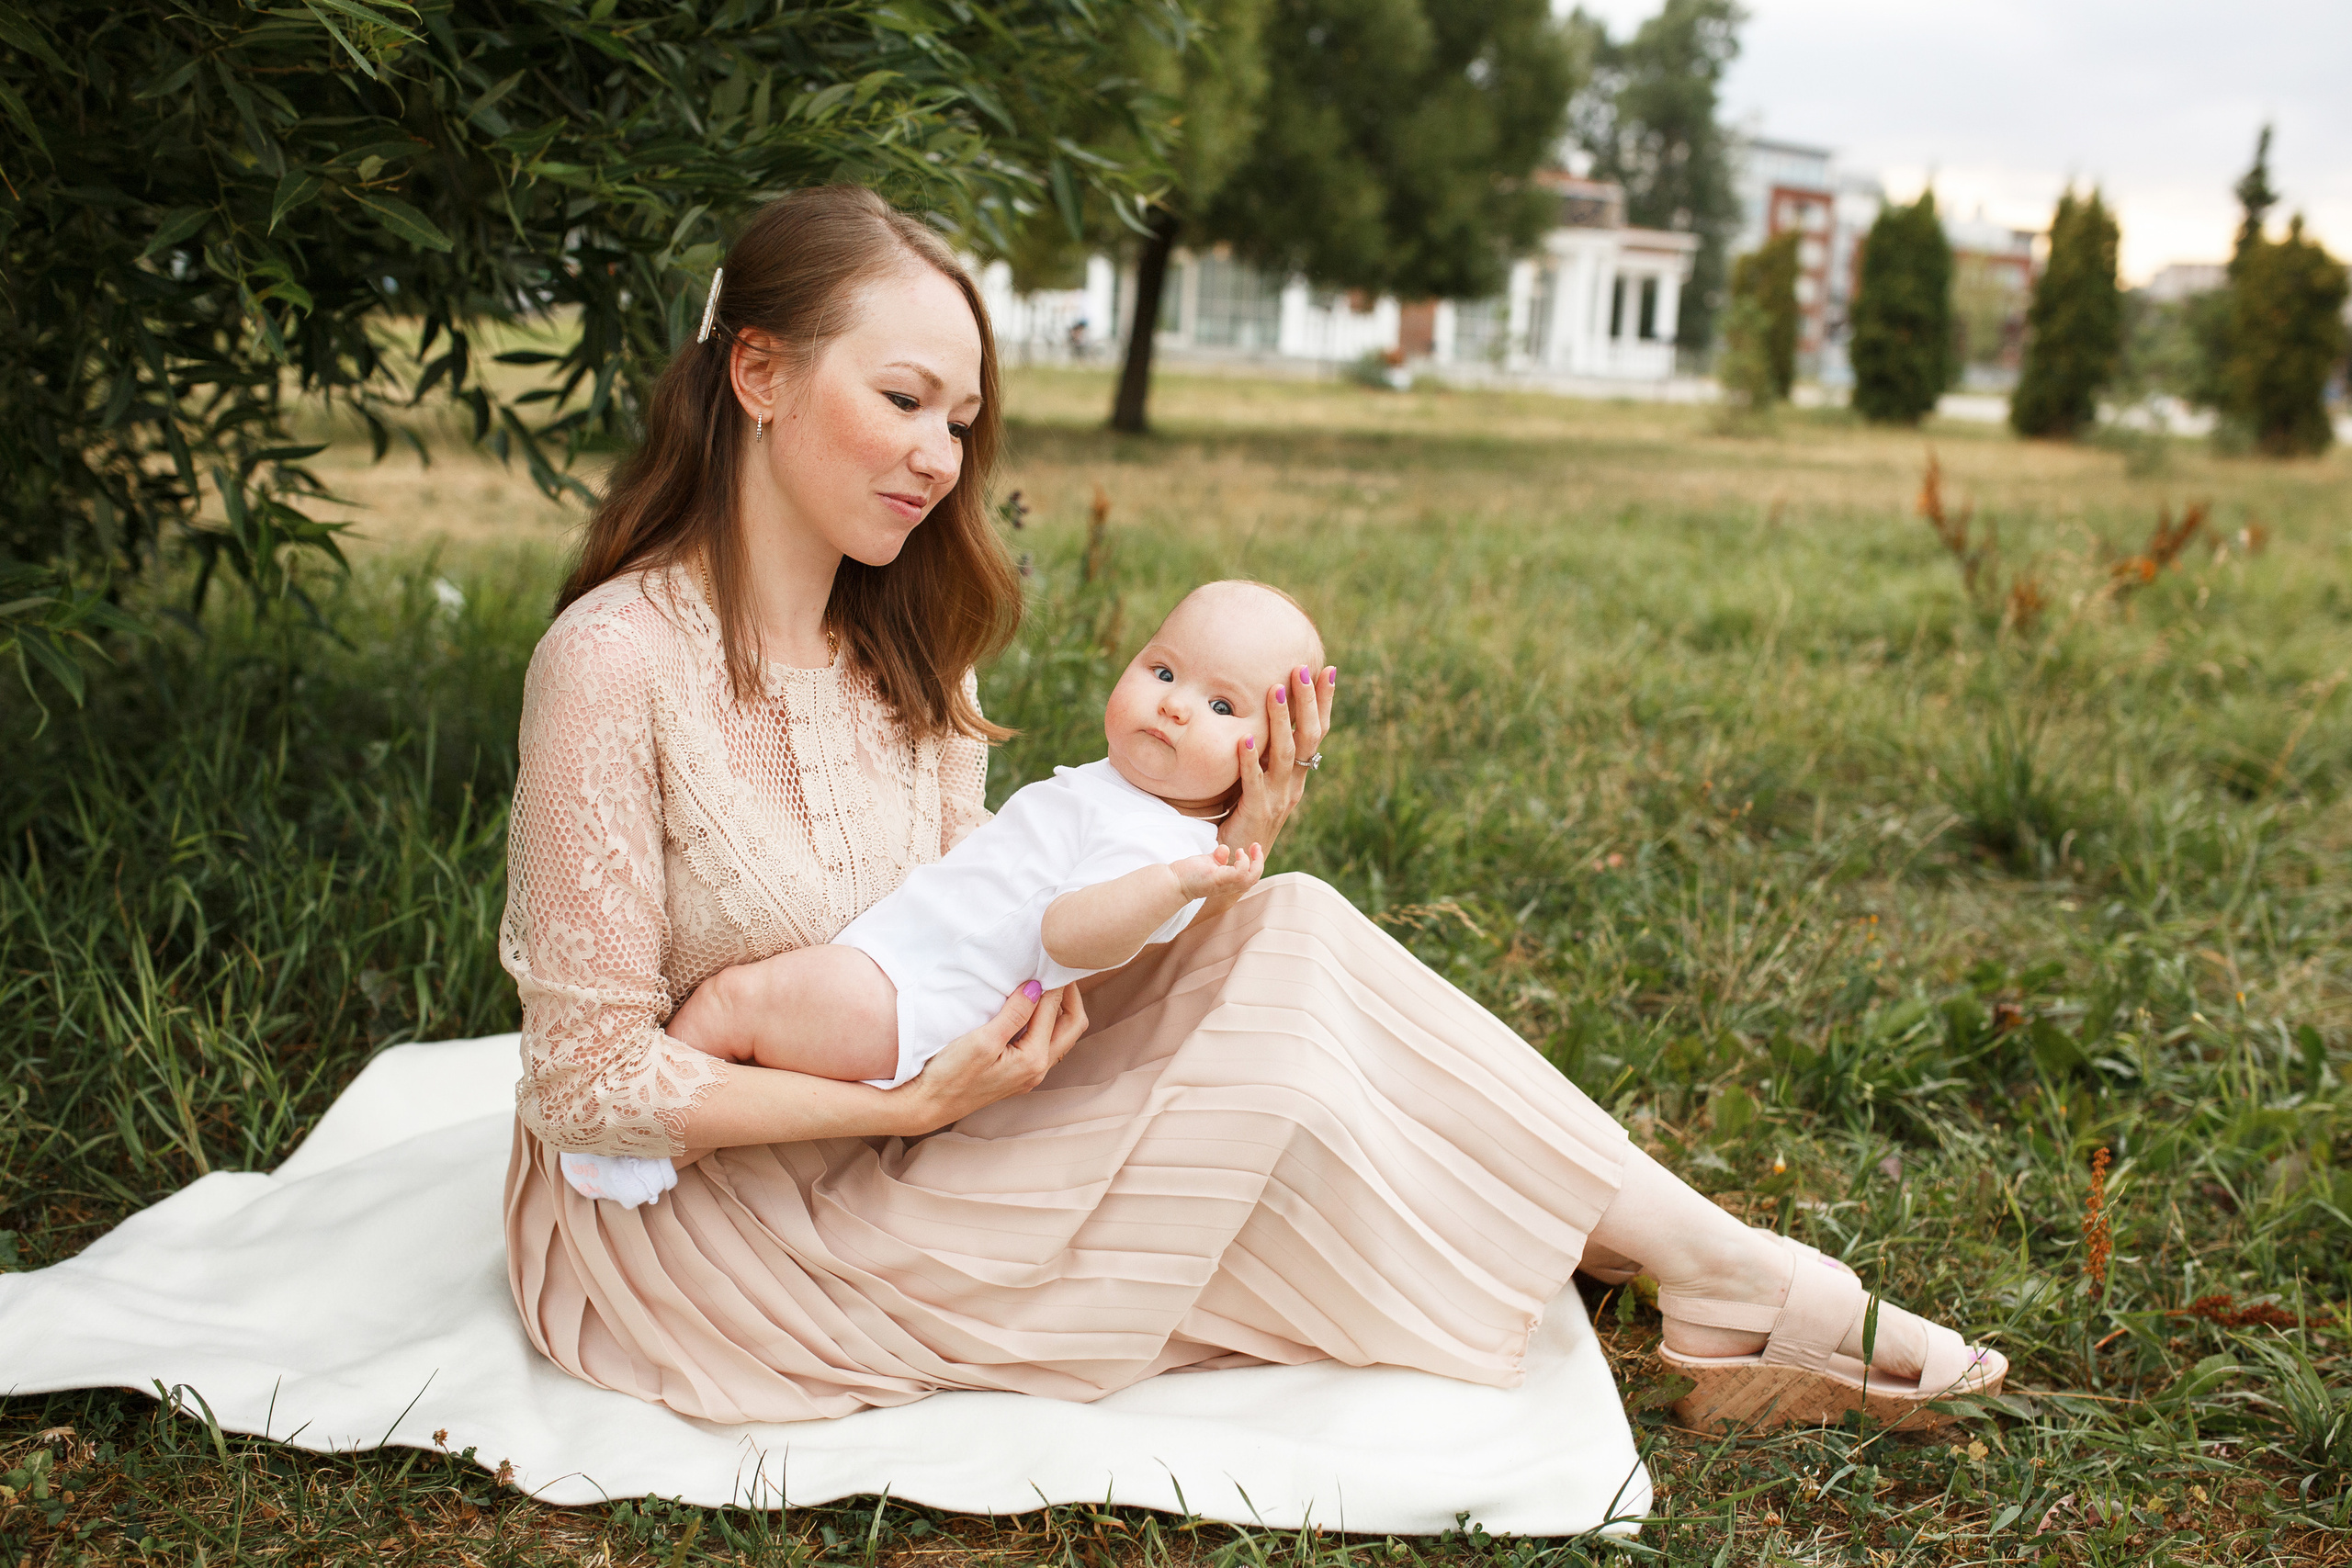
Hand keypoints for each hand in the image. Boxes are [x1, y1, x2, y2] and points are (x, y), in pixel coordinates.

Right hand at [899, 980, 1089, 1132]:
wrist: (928, 1104)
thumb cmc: (950, 1074)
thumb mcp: (982, 1040)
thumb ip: (1014, 1014)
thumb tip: (1037, 987)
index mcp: (1033, 1059)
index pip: (1055, 1010)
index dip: (1053, 982)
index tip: (1047, 960)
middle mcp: (1038, 1069)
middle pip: (1073, 1025)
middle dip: (1069, 995)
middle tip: (1055, 970)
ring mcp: (1029, 1073)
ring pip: (1060, 1035)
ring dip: (1058, 1009)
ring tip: (1043, 984)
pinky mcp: (1018, 1073)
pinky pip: (1044, 1043)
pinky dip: (1045, 1022)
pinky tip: (1030, 1008)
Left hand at [1172, 841, 1263, 901]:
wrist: (1174, 881)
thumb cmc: (1190, 873)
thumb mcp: (1208, 862)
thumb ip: (1219, 857)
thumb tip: (1225, 849)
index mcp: (1229, 882)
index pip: (1250, 876)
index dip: (1256, 862)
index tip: (1253, 847)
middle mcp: (1229, 886)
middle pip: (1254, 878)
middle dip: (1259, 861)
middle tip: (1256, 845)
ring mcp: (1225, 884)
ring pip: (1251, 878)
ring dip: (1254, 862)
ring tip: (1244, 850)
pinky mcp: (1218, 880)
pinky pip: (1239, 874)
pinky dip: (1243, 862)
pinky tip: (1235, 852)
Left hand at [1220, 663, 1337, 860]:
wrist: (1238, 867)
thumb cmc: (1244, 821)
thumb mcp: (1259, 784)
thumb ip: (1263, 758)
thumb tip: (1259, 722)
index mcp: (1297, 776)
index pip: (1316, 732)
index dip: (1323, 702)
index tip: (1326, 670)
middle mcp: (1294, 785)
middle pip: (1309, 738)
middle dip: (1307, 702)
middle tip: (1302, 669)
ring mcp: (1278, 799)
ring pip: (1285, 755)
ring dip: (1280, 722)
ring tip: (1274, 691)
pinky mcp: (1256, 812)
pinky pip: (1255, 782)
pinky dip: (1250, 759)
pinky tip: (1245, 738)